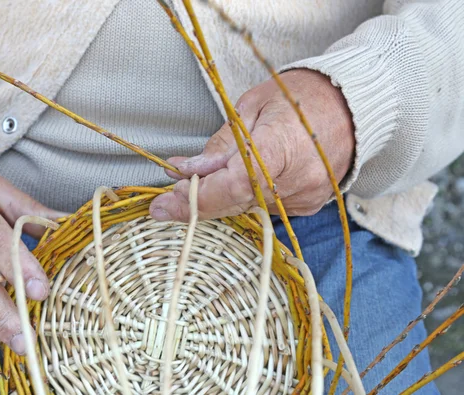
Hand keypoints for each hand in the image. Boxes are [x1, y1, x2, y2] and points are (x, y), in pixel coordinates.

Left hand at [149, 69, 354, 220]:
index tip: (165, 203)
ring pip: (247, 208)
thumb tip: (186, 171)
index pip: (231, 185)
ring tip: (193, 188)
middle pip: (235, 202)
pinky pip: (265, 208)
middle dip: (195, 204)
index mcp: (281, 146)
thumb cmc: (301, 97)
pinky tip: (230, 186)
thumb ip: (220, 145)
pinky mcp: (308, 205)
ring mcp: (305, 197)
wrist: (352, 108)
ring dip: (217, 200)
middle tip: (163, 206)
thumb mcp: (252, 107)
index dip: (195, 198)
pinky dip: (243, 199)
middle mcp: (296, 180)